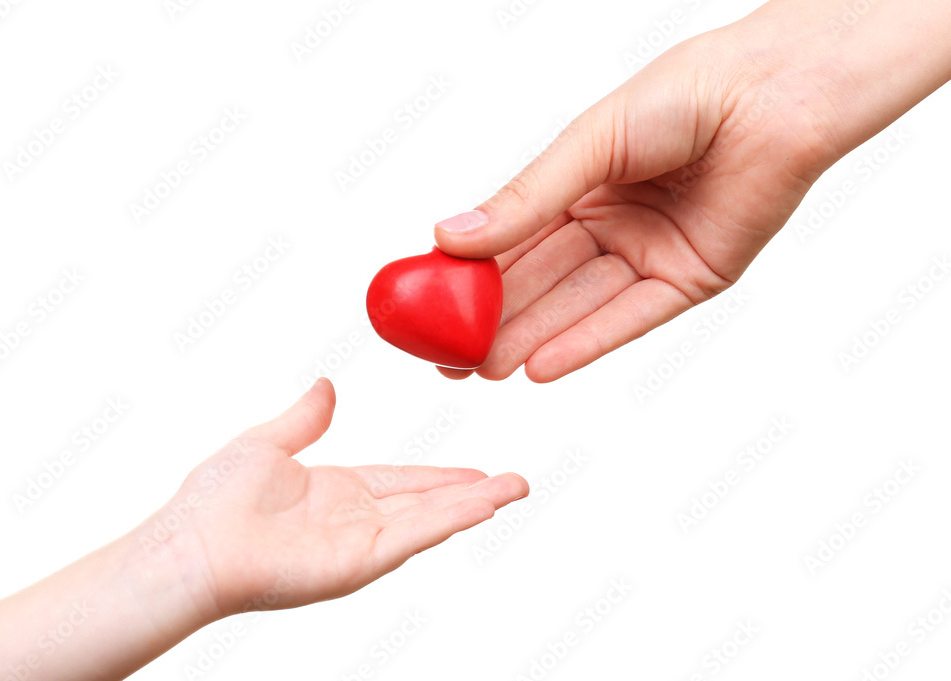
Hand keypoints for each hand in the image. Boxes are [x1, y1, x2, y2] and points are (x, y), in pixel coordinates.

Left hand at [143, 378, 527, 619]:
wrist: (192, 544)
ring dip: (474, 505)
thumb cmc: (214, 499)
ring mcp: (358, 543)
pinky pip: (412, 537)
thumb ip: (305, 418)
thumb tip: (325, 385)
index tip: (476, 470)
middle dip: (473, 492)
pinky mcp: (357, 562)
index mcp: (335, 490)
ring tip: (514, 489)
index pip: (403, 481)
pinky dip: (449, 520)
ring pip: (429, 520)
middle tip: (515, 482)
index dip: (440, 476)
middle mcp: (353, 520)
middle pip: (427, 502)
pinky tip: (481, 505)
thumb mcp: (267, 442)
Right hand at [433, 0, 950, 381]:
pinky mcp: (688, 280)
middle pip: (540, 281)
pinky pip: (629, 318)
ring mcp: (647, 254)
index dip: (468, 276)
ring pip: (576, 305)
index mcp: (579, 185)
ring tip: (480, 371)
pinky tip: (540, 366)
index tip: (425, 306)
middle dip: (493, 321)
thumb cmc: (684, 96)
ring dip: (529, 340)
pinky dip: (585, 342)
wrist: (774, 95)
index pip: (512, 239)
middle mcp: (610, 224)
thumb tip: (448, 236)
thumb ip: (525, 199)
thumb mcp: (588, 146)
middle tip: (446, 357)